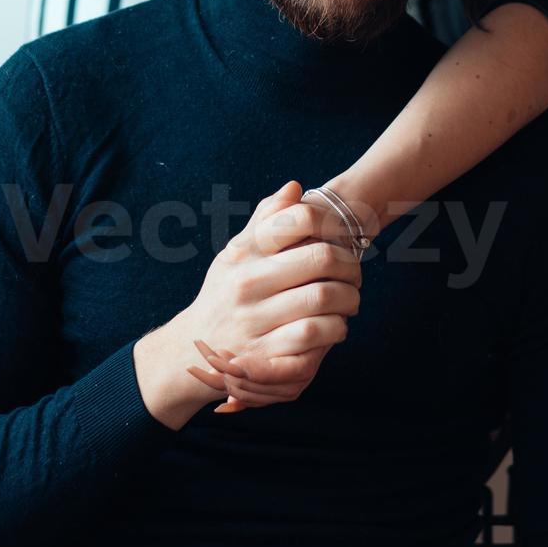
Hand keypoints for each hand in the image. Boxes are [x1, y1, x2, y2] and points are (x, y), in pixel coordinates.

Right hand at [181, 179, 362, 414]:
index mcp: (243, 254)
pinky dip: (334, 332)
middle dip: (351, 266)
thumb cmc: (223, 295)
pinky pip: (313, 339)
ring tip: (349, 302)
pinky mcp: (264, 359)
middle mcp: (247, 285)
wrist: (193, 350)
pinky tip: (334, 328)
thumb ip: (265, 221)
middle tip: (354, 275)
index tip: (341, 238)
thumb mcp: (235, 254)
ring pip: (323, 300)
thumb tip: (295, 187)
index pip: (300, 219)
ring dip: (348, 301)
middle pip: (322, 259)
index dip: (333, 224)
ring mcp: (255, 323)